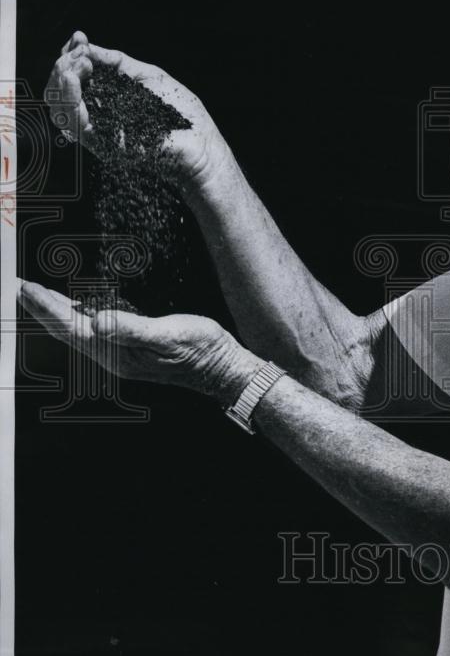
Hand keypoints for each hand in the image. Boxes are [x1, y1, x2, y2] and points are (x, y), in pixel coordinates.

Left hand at [18, 280, 262, 406]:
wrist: (221, 367)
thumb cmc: (200, 350)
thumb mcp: (167, 335)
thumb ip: (131, 328)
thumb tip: (96, 319)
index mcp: (116, 353)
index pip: (70, 327)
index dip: (47, 307)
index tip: (27, 288)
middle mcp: (113, 356)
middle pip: (67, 330)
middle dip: (43, 309)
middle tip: (22, 288)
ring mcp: (121, 354)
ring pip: (77, 331)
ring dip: (56, 313)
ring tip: (40, 296)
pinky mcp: (131, 348)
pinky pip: (93, 331)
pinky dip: (77, 317)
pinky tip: (77, 309)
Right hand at [44, 31, 230, 189]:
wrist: (201, 144)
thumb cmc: (182, 114)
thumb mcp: (148, 75)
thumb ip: (117, 62)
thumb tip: (86, 46)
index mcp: (109, 99)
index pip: (75, 78)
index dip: (71, 55)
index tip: (79, 38)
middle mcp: (100, 116)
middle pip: (60, 92)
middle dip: (63, 65)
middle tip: (79, 53)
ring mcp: (101, 132)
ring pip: (61, 107)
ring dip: (62, 79)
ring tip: (77, 65)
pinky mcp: (105, 145)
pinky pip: (76, 123)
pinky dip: (70, 98)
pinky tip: (76, 79)